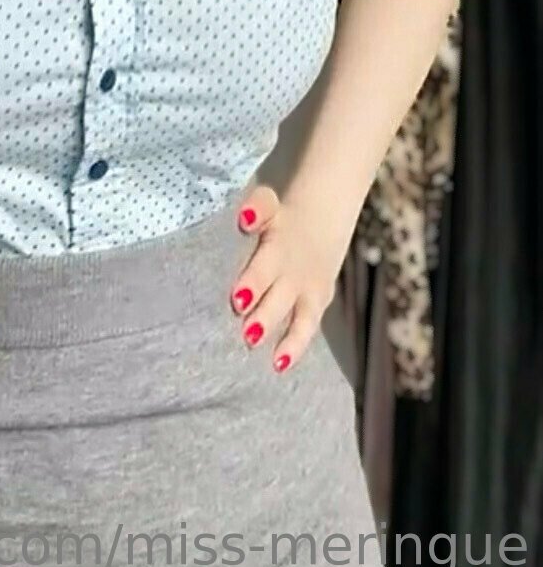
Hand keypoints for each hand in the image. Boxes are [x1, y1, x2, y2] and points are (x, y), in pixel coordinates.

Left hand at [227, 184, 350, 373]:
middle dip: (264, 314)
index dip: (254, 280)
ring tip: (266, 354)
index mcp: (279, 242)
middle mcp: (295, 267)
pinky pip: (306, 326)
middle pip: (278, 294)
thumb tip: (245, 219)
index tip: (238, 299)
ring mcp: (309, 286)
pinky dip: (294, 345)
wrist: (327, 207)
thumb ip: (256, 208)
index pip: (266, 262)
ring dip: (281, 334)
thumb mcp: (269, 202)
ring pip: (298, 316)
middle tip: (247, 333)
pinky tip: (278, 364)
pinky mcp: (317, 300)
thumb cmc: (283, 212)